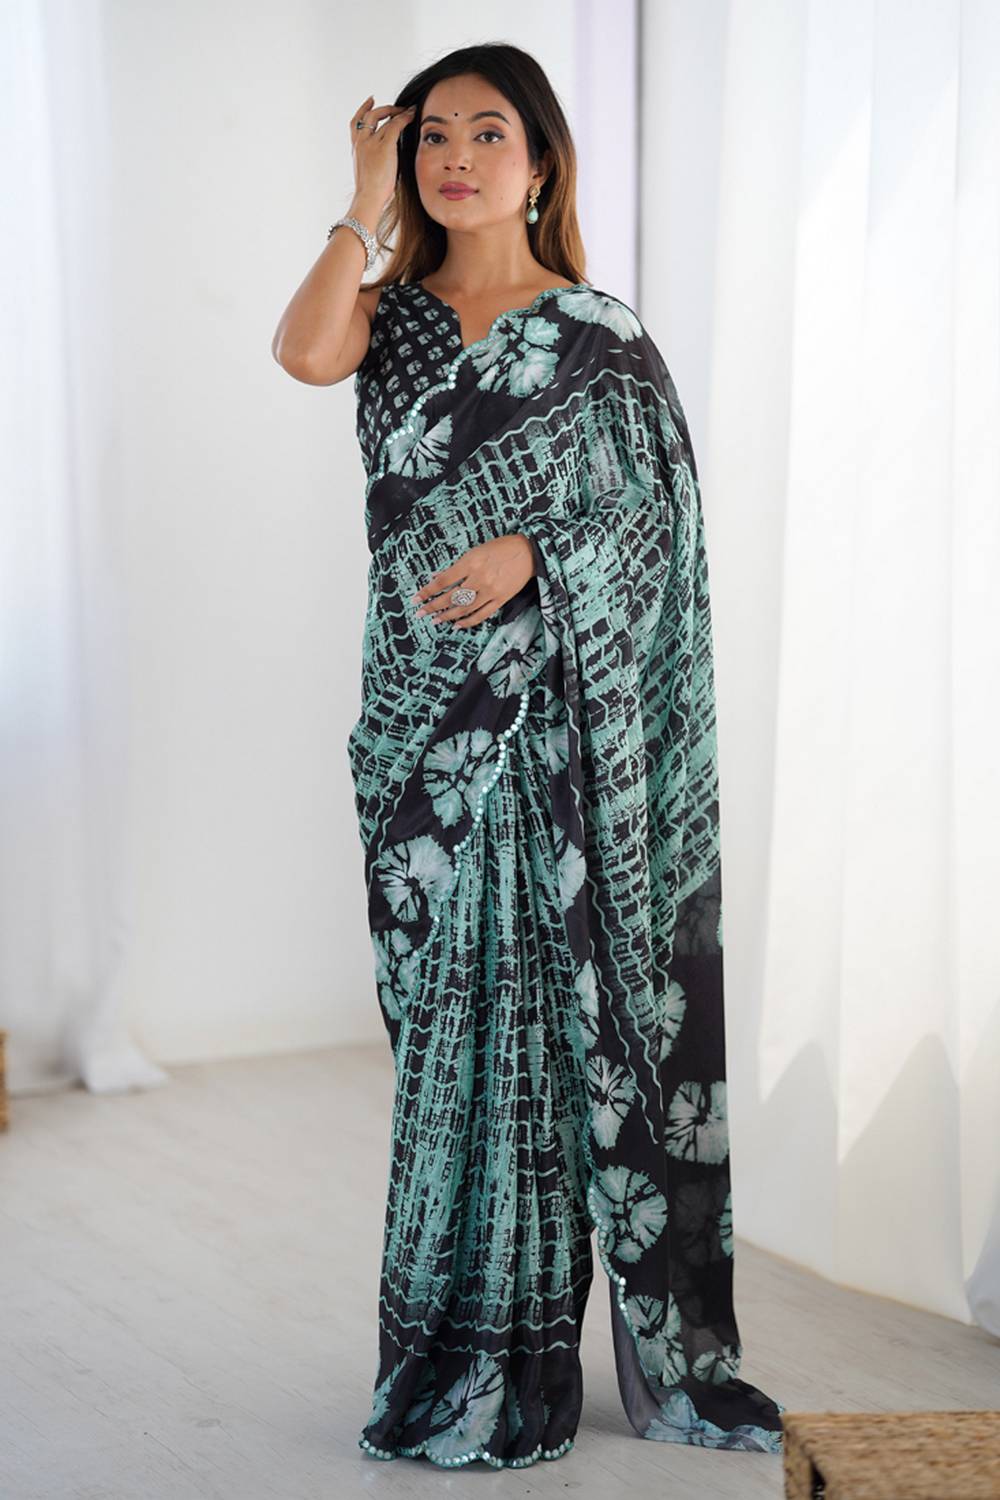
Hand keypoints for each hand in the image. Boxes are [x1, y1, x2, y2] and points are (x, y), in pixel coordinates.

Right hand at [349, 94, 416, 214]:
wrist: (368, 198)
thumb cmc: (370, 193)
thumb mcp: (368, 173)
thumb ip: (373, 162)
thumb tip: (385, 162)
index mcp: (355, 149)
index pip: (356, 123)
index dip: (363, 109)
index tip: (371, 102)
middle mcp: (361, 142)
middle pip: (368, 116)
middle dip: (381, 108)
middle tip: (395, 107)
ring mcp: (371, 143)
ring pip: (382, 118)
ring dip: (395, 111)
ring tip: (407, 109)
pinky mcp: (384, 147)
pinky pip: (394, 125)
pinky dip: (404, 118)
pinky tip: (412, 115)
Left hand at [411, 534, 535, 628]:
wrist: (528, 552)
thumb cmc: (500, 548)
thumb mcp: (475, 551)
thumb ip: (457, 566)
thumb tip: (437, 577)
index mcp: (470, 563)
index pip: (442, 581)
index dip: (427, 591)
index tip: (416, 599)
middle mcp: (479, 578)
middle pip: (450, 597)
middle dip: (433, 607)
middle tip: (421, 613)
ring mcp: (490, 591)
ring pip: (464, 609)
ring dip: (447, 616)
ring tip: (436, 620)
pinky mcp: (500, 600)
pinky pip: (481, 615)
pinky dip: (467, 622)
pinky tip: (457, 625)